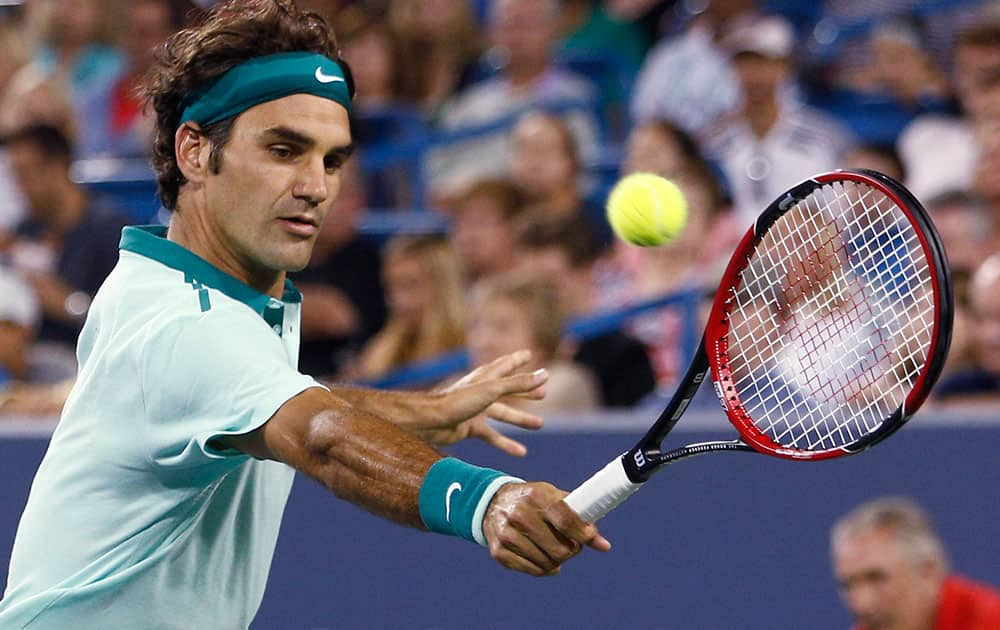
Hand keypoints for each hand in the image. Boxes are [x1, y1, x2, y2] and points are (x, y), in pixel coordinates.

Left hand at [417, 350, 547, 455]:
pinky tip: (520, 452)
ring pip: (502, 414)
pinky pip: (492, 435)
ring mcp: (475, 410)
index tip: (529, 354)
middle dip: (524, 392)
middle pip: (507, 390)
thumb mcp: (493, 390)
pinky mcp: (470, 427)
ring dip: (520, 419)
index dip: (518, 359)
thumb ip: (519, 383)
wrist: (430, 422)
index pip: (505, 364)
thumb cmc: (459, 401)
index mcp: (485, 377)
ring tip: (539, 424)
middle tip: (543, 394)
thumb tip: (545, 374)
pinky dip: (506, 443)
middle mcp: (481, 391)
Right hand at [482, 482, 610, 575]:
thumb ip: (579, 517)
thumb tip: (603, 545)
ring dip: (557, 560)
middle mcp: (520, 514)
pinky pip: (534, 571)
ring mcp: (508, 534)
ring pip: (548, 563)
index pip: (567, 521)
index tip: (590, 539)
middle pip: (560, 549)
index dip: (584, 535)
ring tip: (554, 548)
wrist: (492, 502)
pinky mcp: (499, 552)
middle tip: (571, 544)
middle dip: (572, 550)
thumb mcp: (553, 498)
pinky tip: (542, 557)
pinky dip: (544, 568)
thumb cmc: (532, 501)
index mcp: (537, 496)